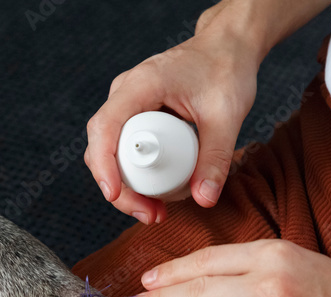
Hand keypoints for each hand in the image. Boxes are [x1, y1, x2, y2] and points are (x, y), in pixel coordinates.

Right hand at [85, 10, 260, 222]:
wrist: (228, 48)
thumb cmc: (226, 69)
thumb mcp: (227, 114)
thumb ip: (216, 157)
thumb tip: (205, 199)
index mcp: (141, 85)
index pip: (105, 127)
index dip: (104, 164)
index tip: (114, 194)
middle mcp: (125, 93)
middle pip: (102, 147)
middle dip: (119, 187)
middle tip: (149, 214)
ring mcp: (127, 105)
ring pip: (109, 152)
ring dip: (126, 186)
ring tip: (155, 211)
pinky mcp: (134, 116)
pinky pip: (123, 149)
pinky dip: (135, 175)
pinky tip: (156, 193)